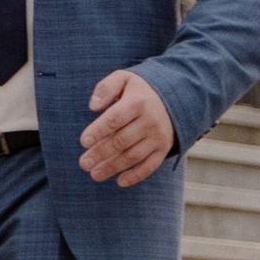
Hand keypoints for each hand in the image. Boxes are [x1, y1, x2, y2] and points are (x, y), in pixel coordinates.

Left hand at [80, 69, 175, 186]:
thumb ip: (106, 88)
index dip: (99, 130)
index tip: (83, 141)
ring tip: (94, 174)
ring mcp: (158, 137)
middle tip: (83, 163)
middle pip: (122, 141)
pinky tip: (119, 182)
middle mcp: (150, 121)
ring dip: (113, 167)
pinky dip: (136, 176)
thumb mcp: (124, 78)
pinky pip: (150, 166)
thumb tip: (92, 106)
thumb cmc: (140, 90)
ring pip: (133, 156)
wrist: (175, 96)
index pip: (115, 119)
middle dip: (101, 153)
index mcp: (138, 102)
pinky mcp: (163, 149)